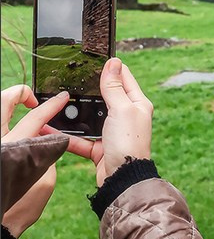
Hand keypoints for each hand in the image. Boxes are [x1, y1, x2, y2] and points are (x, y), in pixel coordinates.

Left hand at [0, 85, 72, 236]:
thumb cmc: (18, 209)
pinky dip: (6, 127)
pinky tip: (17, 136)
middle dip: (19, 94)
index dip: (52, 105)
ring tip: (22, 116)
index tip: (61, 97)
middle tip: (31, 100)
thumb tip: (44, 144)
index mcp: (14, 148)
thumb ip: (47, 155)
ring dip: (8, 109)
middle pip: (3, 102)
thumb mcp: (44, 182)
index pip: (36, 117)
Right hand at [65, 59, 152, 187]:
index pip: (125, 79)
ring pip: (90, 118)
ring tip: (59, 103)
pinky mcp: (100, 148)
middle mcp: (127, 117)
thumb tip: (114, 62)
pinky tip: (51, 129)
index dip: (112, 68)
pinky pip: (80, 138)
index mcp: (137, 104)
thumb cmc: (129, 142)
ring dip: (76, 114)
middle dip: (90, 90)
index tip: (96, 58)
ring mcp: (112, 132)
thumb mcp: (122, 109)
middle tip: (73, 80)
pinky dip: (67, 135)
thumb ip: (114, 88)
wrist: (122, 179)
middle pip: (106, 97)